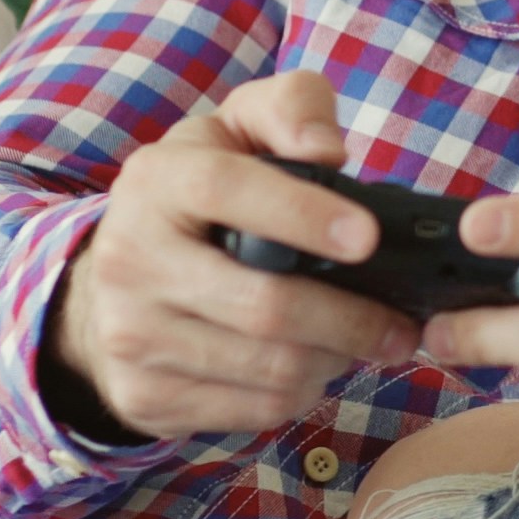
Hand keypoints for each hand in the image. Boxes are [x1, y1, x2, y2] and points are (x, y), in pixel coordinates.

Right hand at [43, 71, 424, 441]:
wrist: (116, 280)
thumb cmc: (202, 194)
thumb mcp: (239, 128)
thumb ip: (291, 109)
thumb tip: (328, 151)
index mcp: (156, 181)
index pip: (228, 191)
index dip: (302, 215)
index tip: (367, 238)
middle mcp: (129, 259)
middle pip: (264, 306)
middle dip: (352, 319)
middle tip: (402, 325)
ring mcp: (130, 336)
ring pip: (268, 369)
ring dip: (335, 361)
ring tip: (365, 343)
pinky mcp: (144, 396)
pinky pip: (252, 410)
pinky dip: (302, 393)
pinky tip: (316, 366)